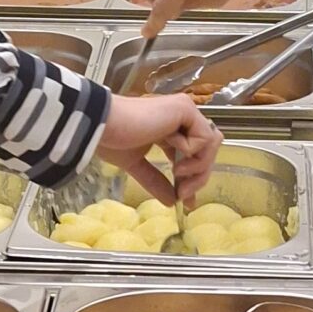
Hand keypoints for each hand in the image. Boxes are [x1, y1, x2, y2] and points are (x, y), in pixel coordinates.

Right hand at [97, 92, 220, 206]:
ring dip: (198, 166)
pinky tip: (173, 153)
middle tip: (183, 194)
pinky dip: (193, 152)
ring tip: (178, 176)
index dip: (193, 177)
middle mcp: (180, 117)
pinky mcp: (185, 109)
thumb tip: (171, 202)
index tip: (186, 200)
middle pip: (207, 150)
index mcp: (168, 129)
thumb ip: (156, 181)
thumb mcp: (137, 165)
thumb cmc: (111, 139)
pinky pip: (205, 136)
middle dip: (198, 176)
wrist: (102, 126)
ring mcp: (184, 111)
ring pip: (210, 144)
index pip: (192, 153)